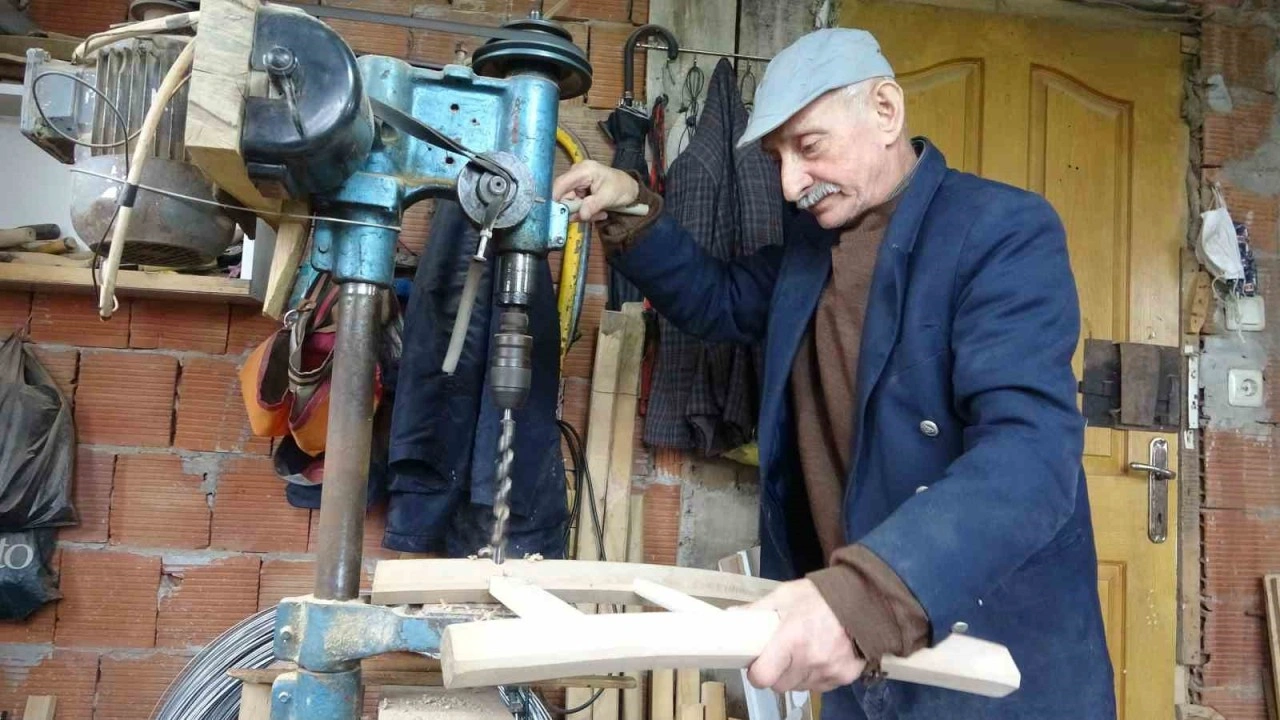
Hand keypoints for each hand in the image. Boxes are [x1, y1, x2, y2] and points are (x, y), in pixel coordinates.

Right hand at [552, 159, 640, 221]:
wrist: (630, 189)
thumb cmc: (622, 188)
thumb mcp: (609, 197)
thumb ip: (593, 205)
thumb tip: (581, 214)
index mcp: (583, 170)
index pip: (561, 184)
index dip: (555, 199)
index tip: (557, 214)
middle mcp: (576, 174)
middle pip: (564, 196)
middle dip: (576, 210)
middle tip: (590, 217)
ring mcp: (577, 183)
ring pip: (570, 203)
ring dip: (583, 212)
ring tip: (599, 213)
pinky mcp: (579, 191)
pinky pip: (576, 205)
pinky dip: (585, 211)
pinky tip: (598, 211)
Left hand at [745, 579, 865, 693]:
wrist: (862, 599)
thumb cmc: (821, 596)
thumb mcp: (785, 596)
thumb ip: (758, 610)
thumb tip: (732, 617)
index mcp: (792, 638)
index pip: (763, 677)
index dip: (756, 674)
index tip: (756, 666)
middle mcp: (811, 659)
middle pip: (780, 685)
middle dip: (776, 673)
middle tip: (780, 655)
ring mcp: (829, 670)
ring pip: (799, 687)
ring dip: (796, 675)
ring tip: (802, 652)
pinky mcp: (844, 676)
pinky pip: (820, 686)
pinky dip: (816, 676)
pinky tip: (820, 656)